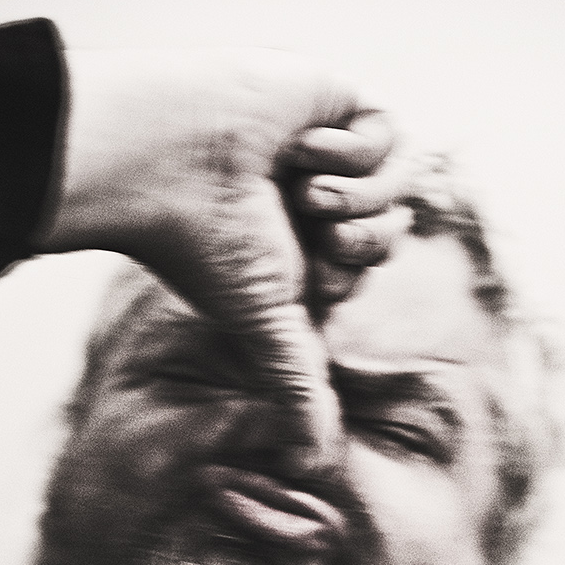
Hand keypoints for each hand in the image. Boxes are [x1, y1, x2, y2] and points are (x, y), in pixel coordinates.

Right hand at [35, 46, 408, 467]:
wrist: (167, 159)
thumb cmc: (204, 243)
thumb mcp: (267, 326)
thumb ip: (297, 390)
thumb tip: (312, 468)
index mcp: (297, 246)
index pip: (364, 271)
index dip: (349, 274)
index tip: (306, 268)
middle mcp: (311, 199)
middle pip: (390, 233)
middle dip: (360, 241)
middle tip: (311, 228)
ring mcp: (324, 147)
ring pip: (398, 184)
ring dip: (356, 196)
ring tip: (301, 185)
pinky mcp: (334, 96)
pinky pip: (391, 129)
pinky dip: (354, 149)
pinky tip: (302, 144)